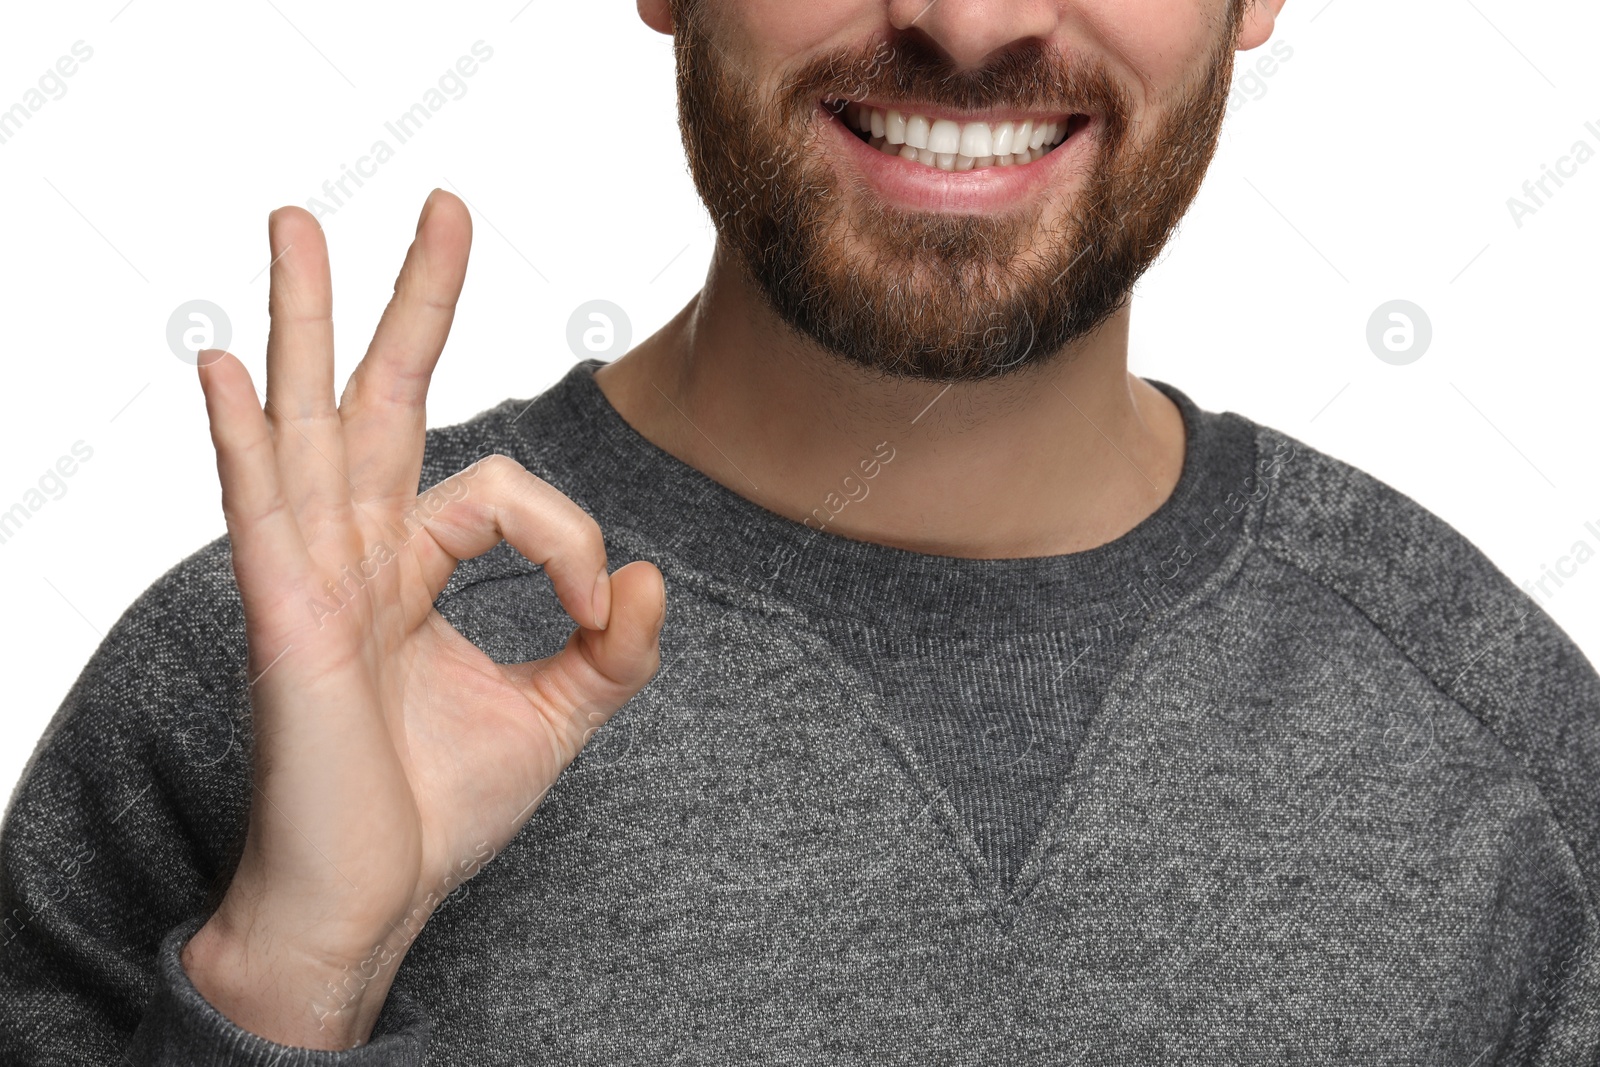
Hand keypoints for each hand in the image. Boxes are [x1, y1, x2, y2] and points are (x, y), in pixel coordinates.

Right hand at [180, 190, 664, 1048]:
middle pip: (383, 399)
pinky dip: (242, 437)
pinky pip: (262, 511)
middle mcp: (358, 554)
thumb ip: (614, 647)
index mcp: (412, 567)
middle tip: (446, 205)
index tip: (603, 608)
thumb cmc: (433, 811)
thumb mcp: (556, 714)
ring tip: (298, 221)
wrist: (364, 903)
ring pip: (309, 423)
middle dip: (414, 302)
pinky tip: (225, 365)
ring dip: (303, 321)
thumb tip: (653, 574)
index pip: (502, 489)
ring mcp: (313, 579)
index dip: (570, 536)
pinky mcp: (288, 621)